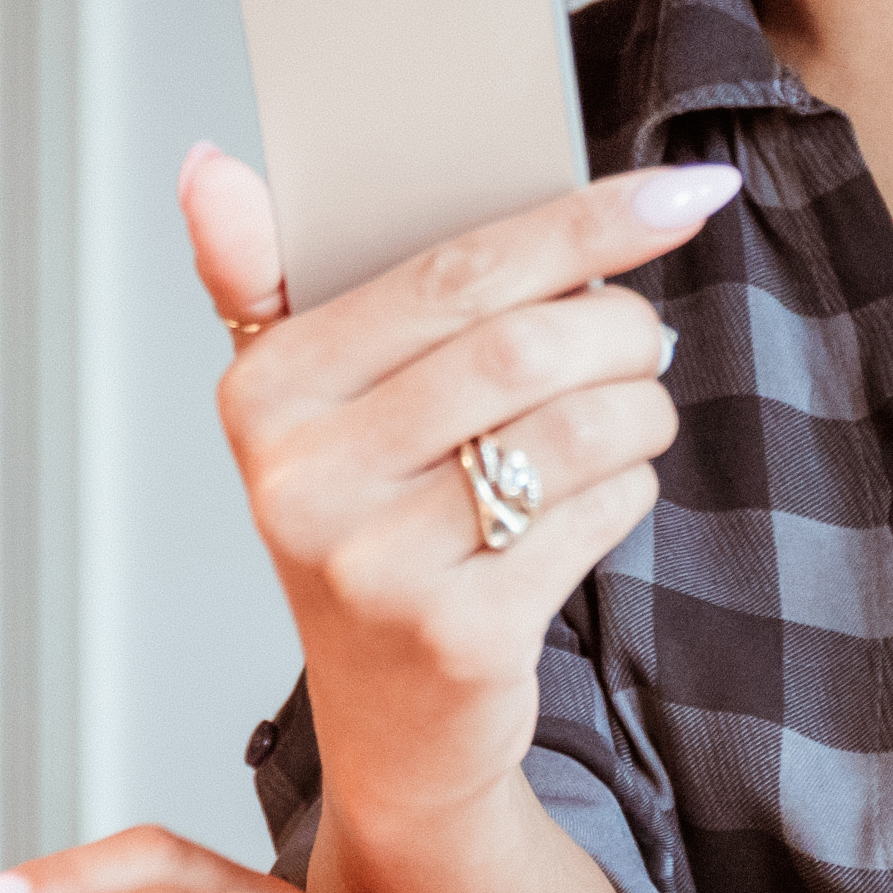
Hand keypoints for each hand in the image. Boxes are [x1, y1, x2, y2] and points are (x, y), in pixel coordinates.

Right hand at [186, 144, 728, 848]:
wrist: (395, 727)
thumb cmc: (368, 526)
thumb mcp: (305, 406)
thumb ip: (261, 275)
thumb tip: (208, 165)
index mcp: (266, 393)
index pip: (451, 272)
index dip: (583, 222)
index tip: (685, 193)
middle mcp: (303, 480)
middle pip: (524, 345)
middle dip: (620, 328)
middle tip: (643, 339)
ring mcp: (376, 565)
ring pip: (575, 426)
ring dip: (641, 408)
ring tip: (631, 414)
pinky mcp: (457, 634)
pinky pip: (596, 511)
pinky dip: (630, 487)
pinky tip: (603, 493)